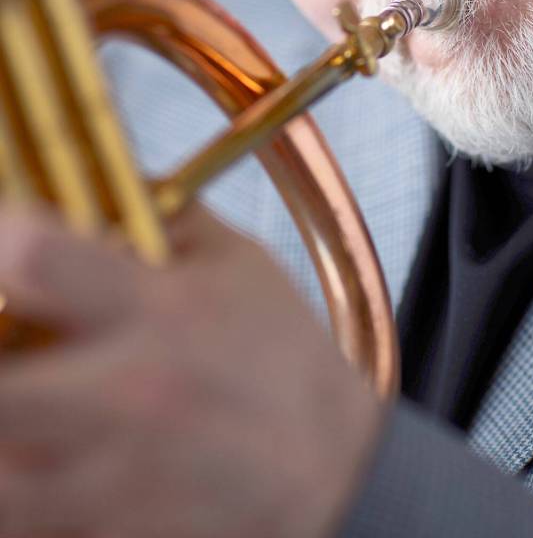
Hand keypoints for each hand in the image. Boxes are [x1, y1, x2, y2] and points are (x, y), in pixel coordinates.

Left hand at [0, 203, 385, 537]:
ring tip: (25, 414)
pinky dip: (27, 502)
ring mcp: (115, 483)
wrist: (337, 468)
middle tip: (10, 349)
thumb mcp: (238, 261)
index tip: (4, 238)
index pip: (37, 259)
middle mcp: (128, 395)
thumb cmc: (280, 359)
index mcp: (160, 312)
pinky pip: (33, 530)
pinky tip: (48, 463)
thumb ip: (163, 219)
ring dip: (1, 442)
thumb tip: (91, 190)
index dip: (0, 237)